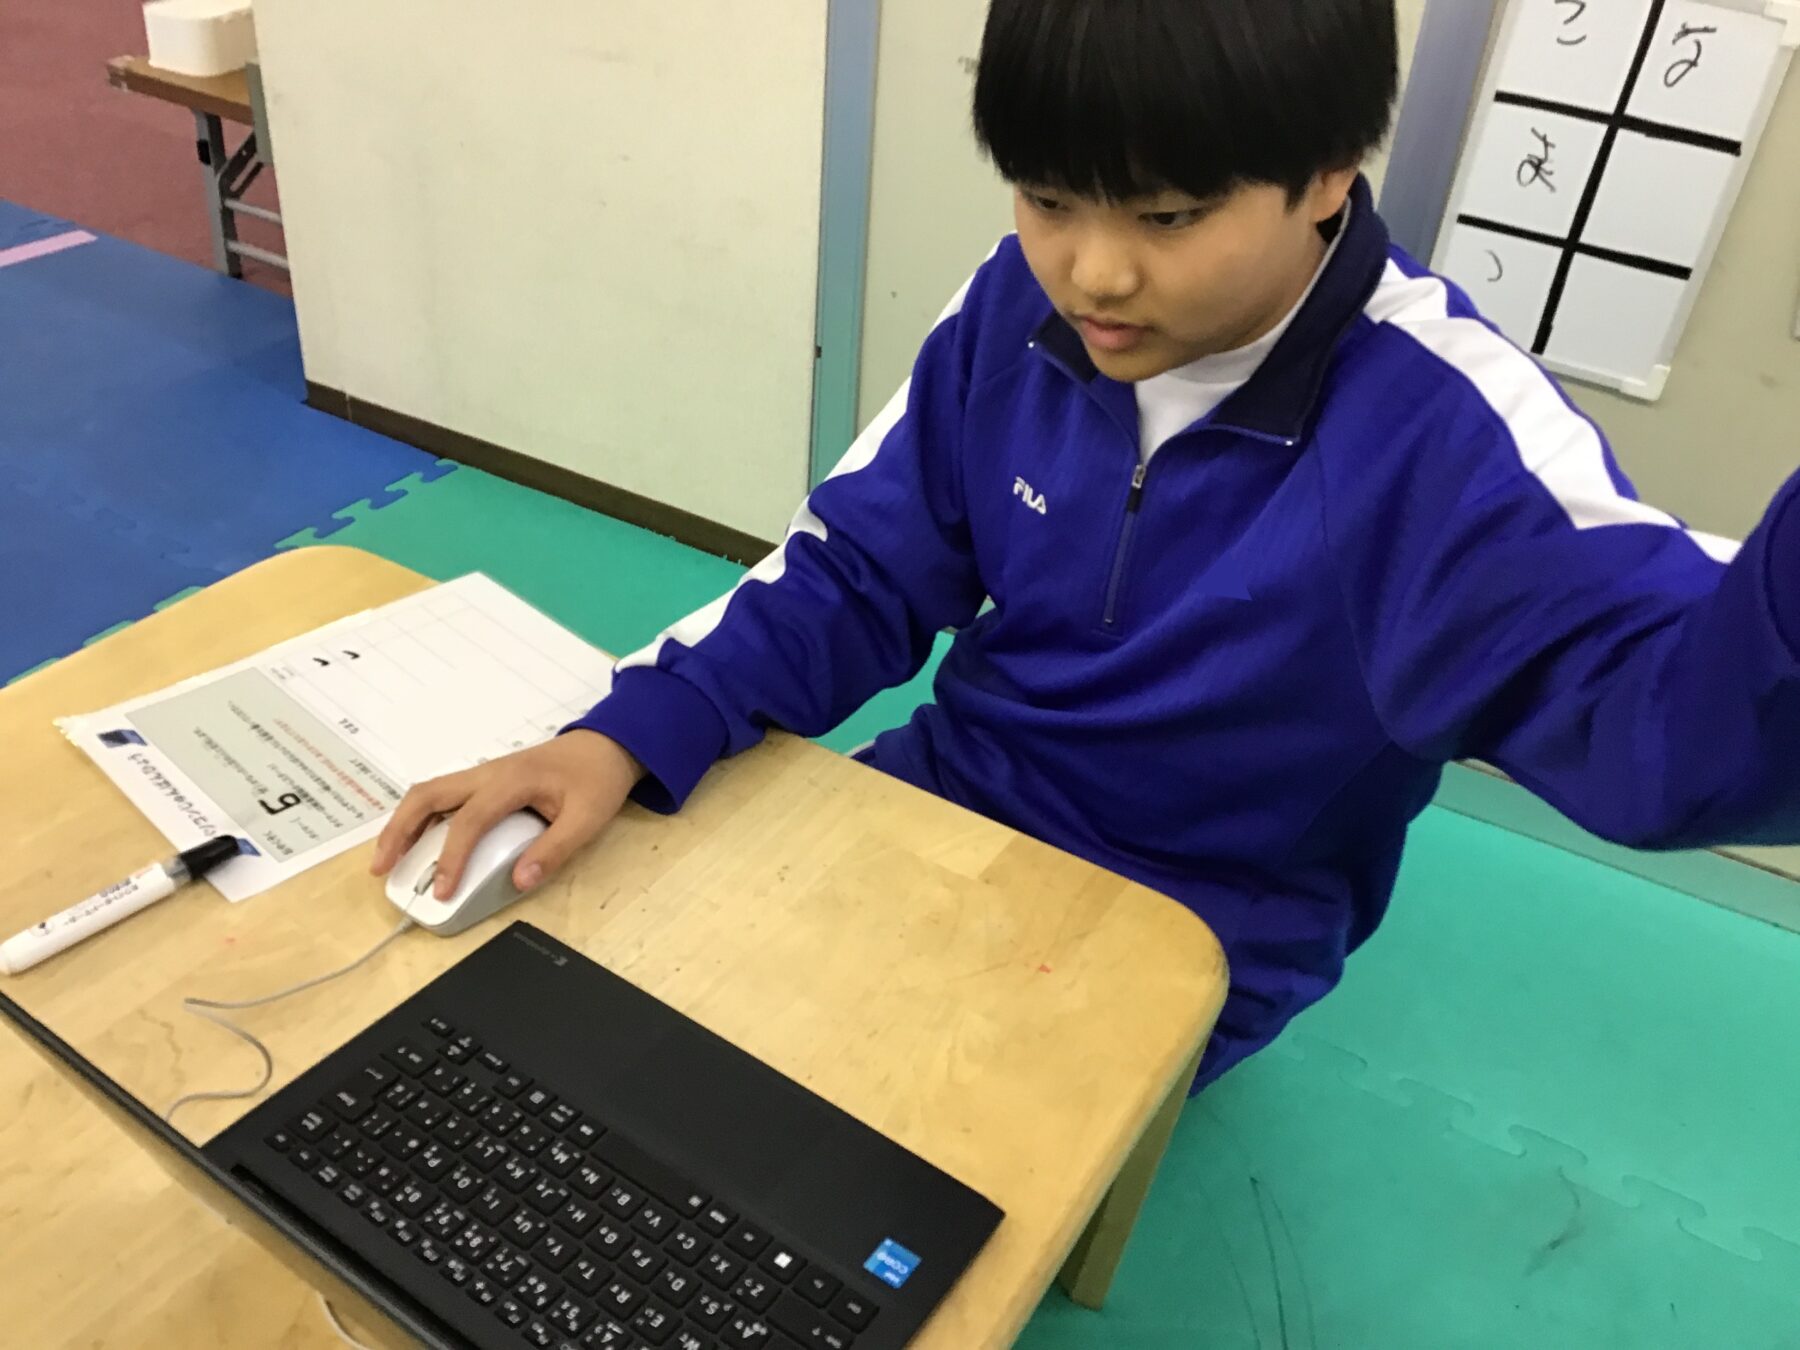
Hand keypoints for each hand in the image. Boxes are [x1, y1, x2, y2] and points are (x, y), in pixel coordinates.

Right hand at [371, 730, 644, 897]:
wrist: (605, 746)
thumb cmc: (596, 779)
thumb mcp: (587, 818)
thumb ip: (554, 850)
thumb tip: (520, 881)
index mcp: (511, 781)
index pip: (468, 821)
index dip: (451, 859)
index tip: (441, 892)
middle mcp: (487, 773)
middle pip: (427, 795)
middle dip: (399, 831)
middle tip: (381, 868)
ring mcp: (483, 773)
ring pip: (429, 793)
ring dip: (403, 823)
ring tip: (387, 859)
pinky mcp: (485, 780)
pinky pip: (443, 795)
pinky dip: (421, 817)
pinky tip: (417, 842)